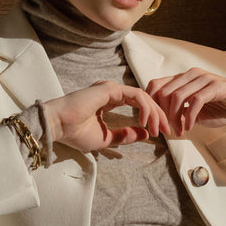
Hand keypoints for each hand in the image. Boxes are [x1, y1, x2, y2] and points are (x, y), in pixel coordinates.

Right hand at [43, 81, 170, 152]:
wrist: (57, 127)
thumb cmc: (74, 133)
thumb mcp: (106, 138)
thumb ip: (125, 134)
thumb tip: (145, 133)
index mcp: (108, 101)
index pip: (137, 105)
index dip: (151, 118)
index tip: (160, 133)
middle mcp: (111, 92)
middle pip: (144, 99)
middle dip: (158, 114)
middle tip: (167, 130)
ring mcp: (110, 88)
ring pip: (142, 96)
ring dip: (154, 112)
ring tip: (158, 129)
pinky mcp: (110, 88)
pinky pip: (136, 95)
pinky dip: (145, 108)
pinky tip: (147, 122)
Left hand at [146, 68, 225, 135]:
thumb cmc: (223, 106)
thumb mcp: (196, 112)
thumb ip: (179, 114)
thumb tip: (162, 123)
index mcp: (183, 79)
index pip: (155, 85)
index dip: (150, 105)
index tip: (154, 124)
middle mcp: (190, 75)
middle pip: (162, 92)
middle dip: (160, 115)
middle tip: (164, 131)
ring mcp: (203, 79)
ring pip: (176, 96)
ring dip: (173, 118)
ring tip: (178, 131)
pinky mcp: (216, 86)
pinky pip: (195, 101)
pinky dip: (188, 117)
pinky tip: (188, 128)